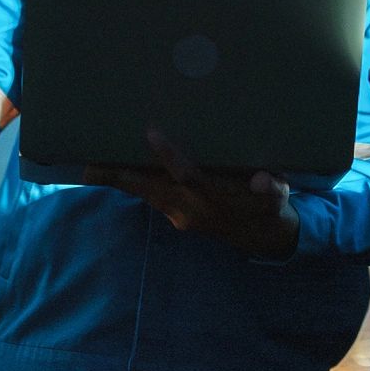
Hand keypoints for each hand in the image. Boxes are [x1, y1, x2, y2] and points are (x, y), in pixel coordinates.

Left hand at [86, 130, 298, 258]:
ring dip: (120, 181)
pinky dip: (131, 184)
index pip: (188, 177)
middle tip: (90, 167)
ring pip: (145, 195)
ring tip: (91, 167)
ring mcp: (180, 216)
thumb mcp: (278, 197)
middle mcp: (192, 211)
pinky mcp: (175, 217)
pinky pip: (149, 197)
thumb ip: (272, 189)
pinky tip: (113, 171)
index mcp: (215, 201)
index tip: (152, 133)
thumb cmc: (269, 206)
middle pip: (151, 191)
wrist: (262, 236)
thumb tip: (264, 180)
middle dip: (122, 178)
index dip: (170, 157)